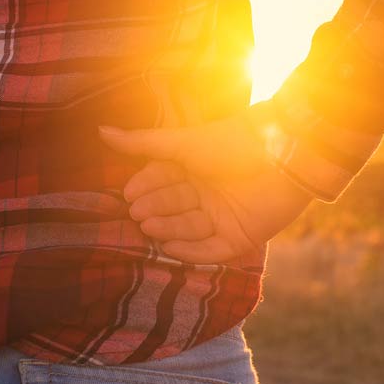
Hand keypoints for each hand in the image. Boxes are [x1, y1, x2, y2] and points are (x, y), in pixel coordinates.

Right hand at [98, 101, 312, 263]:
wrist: (283, 153)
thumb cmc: (232, 141)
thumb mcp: (182, 143)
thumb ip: (143, 143)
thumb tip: (101, 131)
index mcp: (195, 169)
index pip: (164, 183)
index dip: (147, 187)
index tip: (129, 192)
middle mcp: (207, 194)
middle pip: (174, 206)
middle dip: (156, 208)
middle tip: (137, 211)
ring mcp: (223, 217)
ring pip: (188, 228)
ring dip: (168, 228)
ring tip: (149, 224)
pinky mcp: (240, 238)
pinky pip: (211, 251)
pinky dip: (191, 251)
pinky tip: (169, 247)